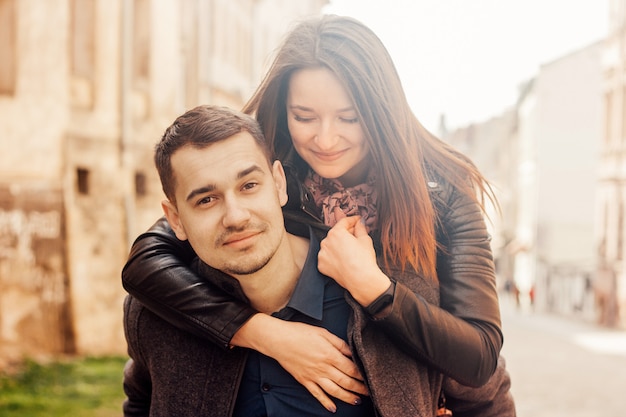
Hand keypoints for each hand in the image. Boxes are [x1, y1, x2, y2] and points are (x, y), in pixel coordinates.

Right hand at [231, 315, 367, 411]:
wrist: (278, 340)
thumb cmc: (300, 333)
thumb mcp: (323, 333)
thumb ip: (339, 343)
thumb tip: (351, 351)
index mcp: (330, 355)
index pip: (351, 369)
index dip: (362, 375)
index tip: (370, 378)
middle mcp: (324, 368)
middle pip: (346, 382)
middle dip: (359, 388)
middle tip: (369, 393)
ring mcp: (314, 376)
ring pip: (334, 391)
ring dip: (347, 397)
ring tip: (357, 401)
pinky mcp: (305, 381)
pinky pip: (317, 395)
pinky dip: (326, 402)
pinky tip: (333, 408)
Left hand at [318, 216, 390, 305]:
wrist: (361, 280)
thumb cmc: (363, 260)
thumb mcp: (365, 239)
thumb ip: (360, 228)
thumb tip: (360, 223)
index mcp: (336, 233)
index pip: (344, 222)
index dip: (353, 220)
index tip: (358, 220)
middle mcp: (326, 242)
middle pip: (336, 233)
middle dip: (346, 233)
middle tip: (357, 235)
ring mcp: (322, 254)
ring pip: (331, 245)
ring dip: (339, 245)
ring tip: (351, 250)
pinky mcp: (321, 265)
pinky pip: (328, 257)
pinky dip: (334, 256)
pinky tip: (344, 259)